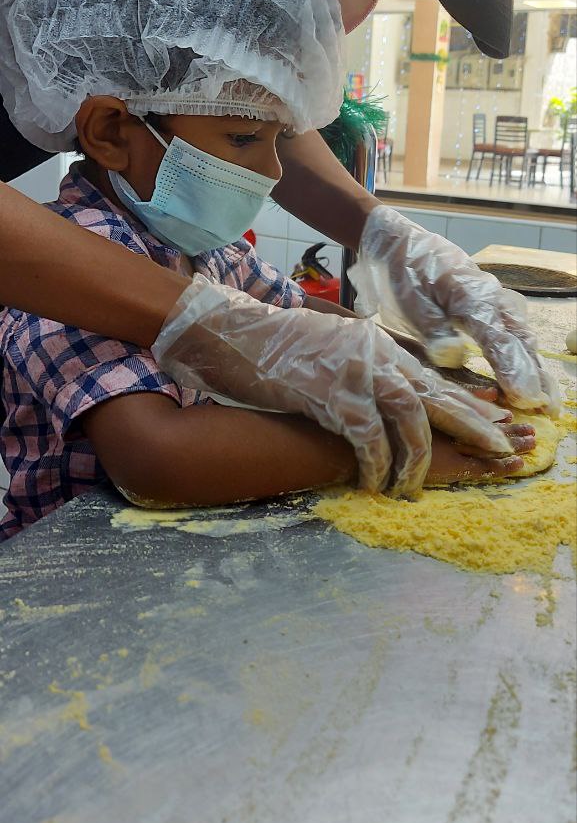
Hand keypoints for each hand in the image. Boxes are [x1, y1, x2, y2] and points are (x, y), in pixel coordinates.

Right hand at [153, 277, 514, 497]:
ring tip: (412, 489)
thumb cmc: (266, 348)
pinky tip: (374, 485)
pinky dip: (376, 466)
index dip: (465, 402)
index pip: (431, 377)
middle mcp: (372, 352)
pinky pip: (367, 438)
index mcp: (372, 344)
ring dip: (416, 460)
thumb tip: (380, 398)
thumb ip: (356, 367)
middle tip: (503, 452)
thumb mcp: (324, 351)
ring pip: (410, 418)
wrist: (223, 333)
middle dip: (474, 427)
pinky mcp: (328, 392)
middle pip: (436, 394)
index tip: (495, 422)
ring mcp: (352, 370)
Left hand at [351, 205, 558, 414]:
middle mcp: (491, 298)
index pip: (497, 340)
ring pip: (522, 336)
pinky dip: (525, 354)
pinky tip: (531, 374)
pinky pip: (515, 331)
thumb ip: (434, 329)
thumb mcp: (410, 300)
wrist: (403, 244)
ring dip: (535, 367)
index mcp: (471, 297)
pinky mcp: (492, 304)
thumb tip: (455, 356)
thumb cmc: (405, 274)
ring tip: (548, 399)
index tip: (525, 397)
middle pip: (519, 340)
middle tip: (548, 408)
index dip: (512, 370)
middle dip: (535, 375)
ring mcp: (495, 299)